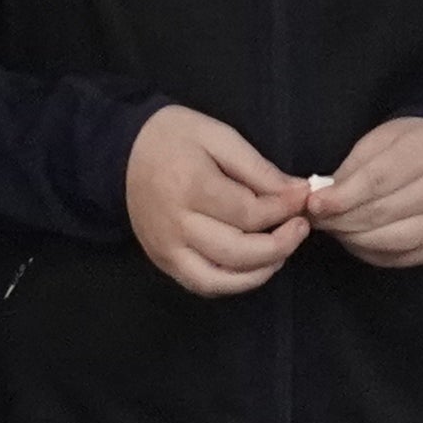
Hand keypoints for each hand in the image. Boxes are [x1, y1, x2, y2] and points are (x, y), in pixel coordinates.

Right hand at [122, 103, 313, 298]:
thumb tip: (299, 193)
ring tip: (280, 250)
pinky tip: (252, 266)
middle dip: (282, 242)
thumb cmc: (172, 137)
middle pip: (242, 250)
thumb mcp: (218, 137)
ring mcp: (166, 247)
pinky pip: (203, 285)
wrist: (119, 151)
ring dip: (262, 269)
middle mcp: (176, 224)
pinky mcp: (162, 259)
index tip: (303, 197)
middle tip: (300, 226)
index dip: (286, 208)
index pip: (251, 213)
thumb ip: (259, 168)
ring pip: (224, 277)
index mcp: (190, 187)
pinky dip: (233, 283)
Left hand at [313, 117, 422, 270]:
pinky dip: (369, 252)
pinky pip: (399, 258)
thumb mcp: (378, 141)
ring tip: (332, 227)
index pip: (376, 181)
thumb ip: (351, 170)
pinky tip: (353, 239)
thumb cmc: (406, 148)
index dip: (341, 197)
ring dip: (351, 238)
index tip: (314, 204)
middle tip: (316, 218)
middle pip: (381, 213)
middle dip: (340, 219)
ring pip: (390, 240)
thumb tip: (322, 201)